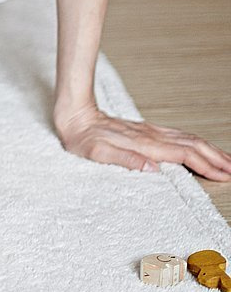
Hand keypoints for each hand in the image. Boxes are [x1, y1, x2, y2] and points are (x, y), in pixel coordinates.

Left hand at [56, 103, 230, 178]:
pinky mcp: (146, 131)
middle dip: (216, 158)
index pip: (184, 154)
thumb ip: (125, 160)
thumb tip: (153, 169)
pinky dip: (195, 144)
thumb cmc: (83, 138)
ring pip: (188, 139)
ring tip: (226, 161)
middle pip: (193, 145)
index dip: (206, 165)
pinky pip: (178, 137)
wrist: (75, 116)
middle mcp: (151, 136)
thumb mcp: (97, 154)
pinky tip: (200, 148)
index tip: (224, 175)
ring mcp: (150, 132)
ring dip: (209, 150)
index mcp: (144, 144)